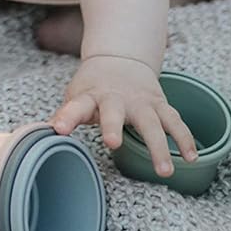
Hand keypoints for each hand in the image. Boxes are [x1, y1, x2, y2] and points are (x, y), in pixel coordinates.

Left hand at [52, 54, 196, 176]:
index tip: (58, 129)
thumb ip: (64, 117)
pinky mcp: (160, 106)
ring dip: (160, 146)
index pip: (74, 107)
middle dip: (112, 127)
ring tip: (165, 171)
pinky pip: (175, 123)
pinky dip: (185, 139)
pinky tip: (192, 158)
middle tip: (111, 143)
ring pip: (152, 123)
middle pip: (114, 113)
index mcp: (90, 97)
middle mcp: (116, 99)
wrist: (121, 60)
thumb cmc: (93, 87)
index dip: (66, 118)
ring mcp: (141, 102)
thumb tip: (38, 137)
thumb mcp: (75, 97)